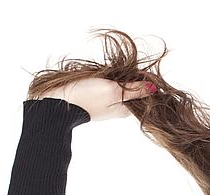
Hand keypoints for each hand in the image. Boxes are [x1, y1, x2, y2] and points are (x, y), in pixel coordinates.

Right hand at [30, 77, 155, 120]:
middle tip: (113, 73)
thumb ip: (134, 90)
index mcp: (126, 108)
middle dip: (126, 76)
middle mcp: (118, 107)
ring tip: (102, 74)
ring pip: (117, 84)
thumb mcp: (113, 91)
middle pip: (130, 87)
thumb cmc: (86, 97)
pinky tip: (96, 76)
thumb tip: (154, 88)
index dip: (141, 77)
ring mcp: (106, 102)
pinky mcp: (93, 97)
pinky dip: (103, 77)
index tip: (133, 70)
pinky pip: (105, 84)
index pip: (142, 91)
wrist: (55, 104)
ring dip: (113, 75)